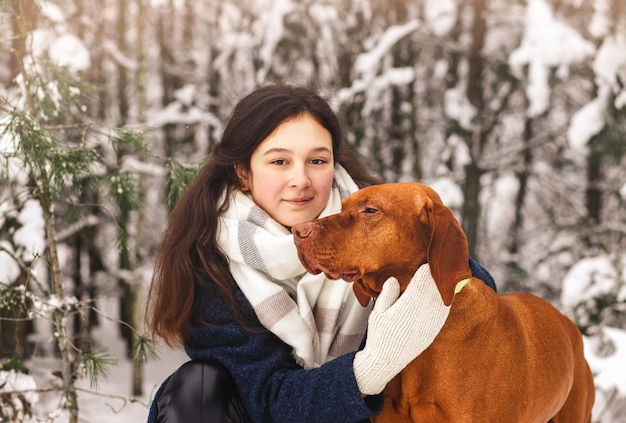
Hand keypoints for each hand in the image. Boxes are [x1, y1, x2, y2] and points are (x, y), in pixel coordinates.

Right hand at [353, 264, 449, 394]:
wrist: (385, 362)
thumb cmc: (378, 336)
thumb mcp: (377, 314)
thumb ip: (387, 295)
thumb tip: (394, 279)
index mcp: (404, 310)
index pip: (419, 287)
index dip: (424, 274)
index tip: (427, 263)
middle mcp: (419, 318)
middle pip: (432, 292)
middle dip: (436, 279)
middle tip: (439, 264)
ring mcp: (428, 326)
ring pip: (440, 303)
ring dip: (443, 289)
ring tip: (444, 276)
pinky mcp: (431, 333)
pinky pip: (442, 315)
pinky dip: (444, 303)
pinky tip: (445, 295)